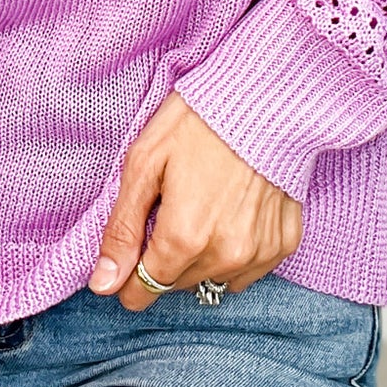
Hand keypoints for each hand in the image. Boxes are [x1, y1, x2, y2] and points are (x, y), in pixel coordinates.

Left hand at [88, 91, 302, 309]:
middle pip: (177, 285)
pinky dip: (235, 252)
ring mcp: (259, 253)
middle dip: (164, 260)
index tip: (129, 257)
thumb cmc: (197, 122)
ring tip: (201, 209)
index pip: (143, 290)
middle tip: (168, 211)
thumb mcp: (143, 164)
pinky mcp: (284, 244)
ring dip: (199, 258)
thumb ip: (122, 229)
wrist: (264, 96)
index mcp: (183, 238)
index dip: (129, 278)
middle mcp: (225, 255)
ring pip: (213, 280)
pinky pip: (249, 271)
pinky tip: (231, 214)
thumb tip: (103, 284)